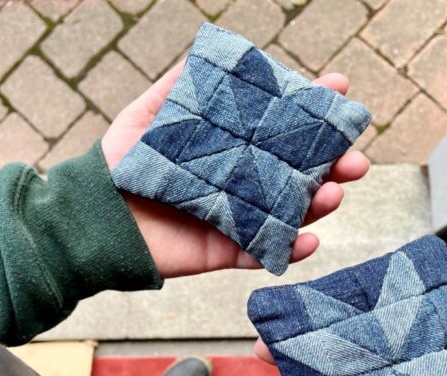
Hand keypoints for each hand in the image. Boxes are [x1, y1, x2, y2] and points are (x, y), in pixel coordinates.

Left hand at [101, 61, 369, 278]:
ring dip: (319, 204)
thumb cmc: (119, 163)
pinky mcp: (226, 252)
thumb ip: (178, 87)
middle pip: (298, 173)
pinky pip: (265, 253)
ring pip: (290, 212)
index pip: (279, 127)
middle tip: (354, 158)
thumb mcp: (146, 116)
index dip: (311, 108)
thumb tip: (207, 52)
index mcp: (231, 147)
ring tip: (334, 193)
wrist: (92, 217)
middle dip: (333, 164)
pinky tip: (310, 240)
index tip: (339, 88)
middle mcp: (242, 181)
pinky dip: (291, 250)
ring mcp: (238, 218)